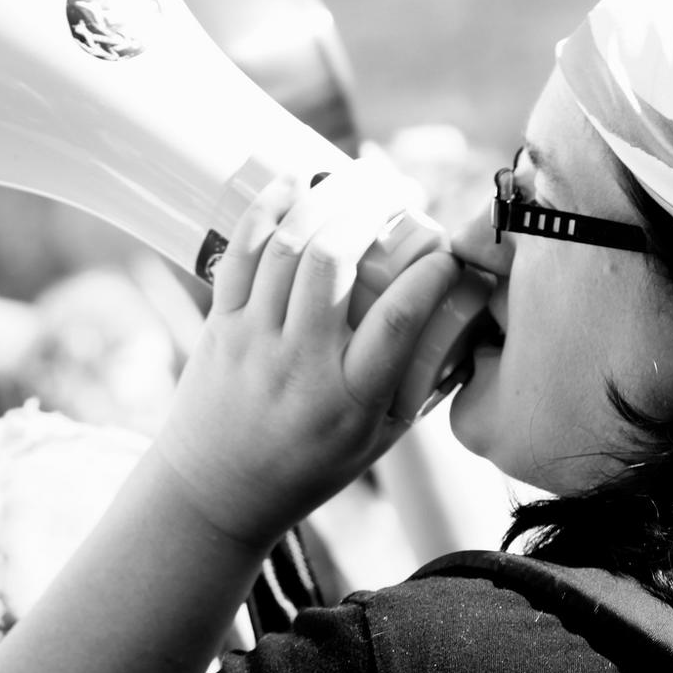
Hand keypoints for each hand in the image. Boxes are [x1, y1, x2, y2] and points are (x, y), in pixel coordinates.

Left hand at [153, 160, 460, 548]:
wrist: (215, 493)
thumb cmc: (307, 468)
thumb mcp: (377, 442)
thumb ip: (414, 383)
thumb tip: (457, 319)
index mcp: (350, 400)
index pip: (396, 320)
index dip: (428, 274)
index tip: (446, 253)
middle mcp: (300, 365)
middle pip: (332, 260)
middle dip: (369, 208)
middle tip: (398, 190)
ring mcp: (254, 341)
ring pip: (288, 247)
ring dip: (326, 198)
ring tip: (356, 178)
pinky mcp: (220, 326)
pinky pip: (242, 254)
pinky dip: (267, 209)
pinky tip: (293, 182)